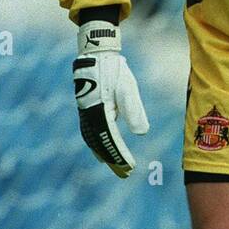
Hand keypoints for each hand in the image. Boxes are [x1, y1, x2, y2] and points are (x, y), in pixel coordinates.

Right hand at [72, 20, 148, 177]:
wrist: (96, 54)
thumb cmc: (113, 70)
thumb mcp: (127, 88)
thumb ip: (134, 110)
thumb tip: (143, 133)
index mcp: (99, 111)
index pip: (110, 139)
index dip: (120, 155)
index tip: (130, 167)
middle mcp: (89, 115)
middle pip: (100, 144)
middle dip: (112, 160)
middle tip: (125, 174)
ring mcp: (85, 113)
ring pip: (93, 140)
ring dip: (104, 155)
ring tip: (115, 167)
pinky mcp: (86, 109)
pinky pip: (89, 133)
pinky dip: (96, 145)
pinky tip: (101, 152)